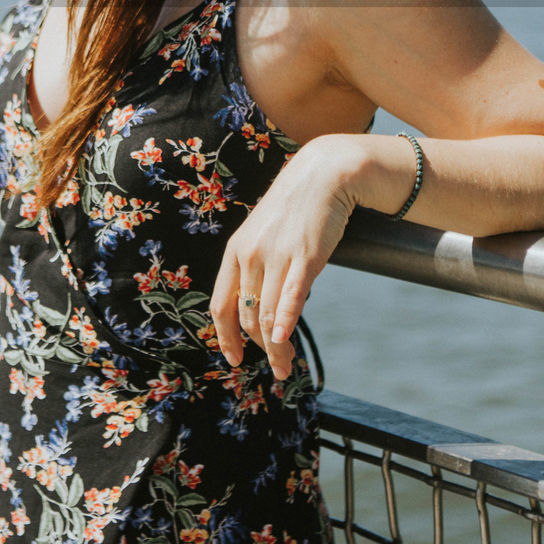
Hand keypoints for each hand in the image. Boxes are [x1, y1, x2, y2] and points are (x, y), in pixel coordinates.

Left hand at [209, 136, 361, 378]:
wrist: (322, 176)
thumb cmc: (293, 210)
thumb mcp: (262, 235)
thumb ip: (255, 268)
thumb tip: (257, 309)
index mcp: (235, 252)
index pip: (220, 306)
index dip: (225, 338)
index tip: (235, 360)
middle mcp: (250, 256)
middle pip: (246, 317)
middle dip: (259, 349)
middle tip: (275, 367)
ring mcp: (277, 256)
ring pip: (267, 315)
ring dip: (275, 348)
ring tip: (285, 366)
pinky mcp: (306, 257)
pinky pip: (290, 296)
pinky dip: (284, 322)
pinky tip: (284, 342)